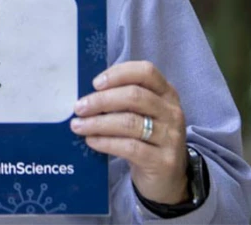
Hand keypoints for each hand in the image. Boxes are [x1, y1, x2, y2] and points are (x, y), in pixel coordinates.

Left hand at [70, 60, 188, 204]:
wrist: (166, 178)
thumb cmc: (146, 139)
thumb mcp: (141, 115)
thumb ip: (121, 100)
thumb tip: (86, 95)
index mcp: (166, 93)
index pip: (146, 72)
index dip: (119, 74)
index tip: (95, 83)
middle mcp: (172, 112)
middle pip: (135, 96)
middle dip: (102, 100)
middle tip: (79, 107)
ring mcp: (171, 137)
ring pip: (130, 122)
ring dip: (98, 123)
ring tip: (78, 126)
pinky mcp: (163, 161)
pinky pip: (130, 147)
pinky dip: (106, 142)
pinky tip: (91, 140)